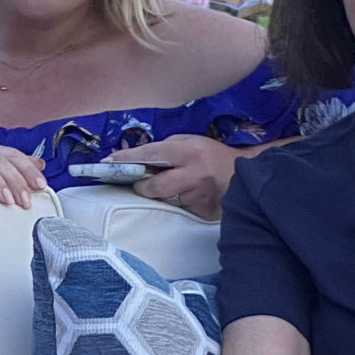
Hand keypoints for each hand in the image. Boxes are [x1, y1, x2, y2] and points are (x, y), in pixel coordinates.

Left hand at [101, 132, 240, 221]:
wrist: (246, 177)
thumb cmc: (215, 155)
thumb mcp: (193, 142)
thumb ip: (168, 148)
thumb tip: (140, 158)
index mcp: (189, 152)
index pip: (151, 154)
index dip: (127, 159)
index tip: (108, 162)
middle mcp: (193, 175)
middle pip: (153, 186)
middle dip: (141, 186)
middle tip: (139, 183)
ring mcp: (197, 196)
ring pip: (165, 199)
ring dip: (163, 194)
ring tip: (176, 185)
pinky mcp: (201, 212)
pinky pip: (179, 208)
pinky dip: (178, 203)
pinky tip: (191, 195)